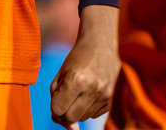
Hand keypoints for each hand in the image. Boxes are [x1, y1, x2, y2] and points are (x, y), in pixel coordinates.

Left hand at [50, 4, 118, 127]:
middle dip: (64, 112)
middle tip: (64, 100)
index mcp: (76, 80)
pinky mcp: (111, 100)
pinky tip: (88, 92)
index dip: (54, 109)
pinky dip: (87, 108)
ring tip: (78, 91)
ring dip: (76, 110)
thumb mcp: (61, 74)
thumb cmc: (77, 59)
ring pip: (82, 118)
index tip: (55, 102)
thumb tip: (71, 129)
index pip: (58, 110)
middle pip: (70, 117)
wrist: (101, 45)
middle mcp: (93, 89)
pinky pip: (93, 115)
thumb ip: (57, 99)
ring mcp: (104, 95)